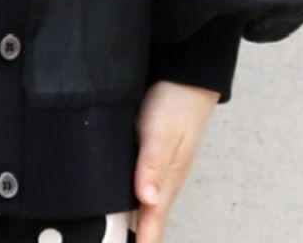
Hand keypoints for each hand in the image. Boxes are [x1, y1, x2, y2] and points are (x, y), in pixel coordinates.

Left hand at [132, 80, 219, 242]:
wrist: (185, 76)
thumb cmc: (175, 103)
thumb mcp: (162, 132)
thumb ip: (153, 164)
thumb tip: (148, 200)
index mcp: (168, 182)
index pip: (153, 223)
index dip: (143, 242)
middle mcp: (163, 182)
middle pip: (149, 221)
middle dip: (137, 238)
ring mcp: (158, 170)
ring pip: (144, 206)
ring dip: (132, 224)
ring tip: (117, 237)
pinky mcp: (149, 157)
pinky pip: (139, 188)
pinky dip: (130, 203)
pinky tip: (118, 206)